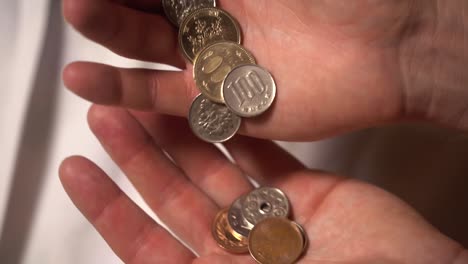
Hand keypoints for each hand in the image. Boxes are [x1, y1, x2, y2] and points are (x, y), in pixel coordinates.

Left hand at [59, 105, 466, 262]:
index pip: (145, 246)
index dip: (110, 209)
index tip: (78, 172)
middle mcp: (239, 253)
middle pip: (175, 197)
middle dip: (138, 158)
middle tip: (105, 119)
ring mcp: (274, 220)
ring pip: (214, 169)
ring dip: (181, 137)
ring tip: (145, 103)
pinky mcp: (310, 193)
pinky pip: (265, 158)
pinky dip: (238, 135)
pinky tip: (209, 110)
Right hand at [63, 0, 467, 140]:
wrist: (388, 48)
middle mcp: (215, 18)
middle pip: (147, 7)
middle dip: (114, 0)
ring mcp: (216, 62)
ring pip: (149, 48)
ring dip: (111, 34)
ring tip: (77, 15)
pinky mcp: (222, 104)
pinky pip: (166, 98)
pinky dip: (127, 91)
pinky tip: (87, 81)